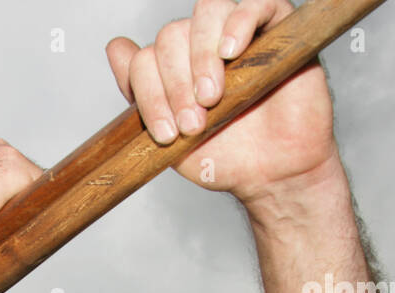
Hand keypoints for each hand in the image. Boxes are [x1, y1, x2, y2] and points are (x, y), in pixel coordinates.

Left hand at [106, 0, 337, 205]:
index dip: (148, 93)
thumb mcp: (172, 136)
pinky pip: (257, 4)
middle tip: (193, 123)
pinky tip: (231, 52)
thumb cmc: (225, 156)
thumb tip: (115, 47)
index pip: (145, 59)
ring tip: (212, 97)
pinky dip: (239, 23)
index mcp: (175, 67)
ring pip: (207, 12)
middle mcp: (203, 45)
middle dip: (175, 83)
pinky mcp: (279, 28)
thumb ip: (142, 95)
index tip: (165, 134)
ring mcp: (240, 33)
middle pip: (171, 35)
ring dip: (201, 55)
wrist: (274, 174)